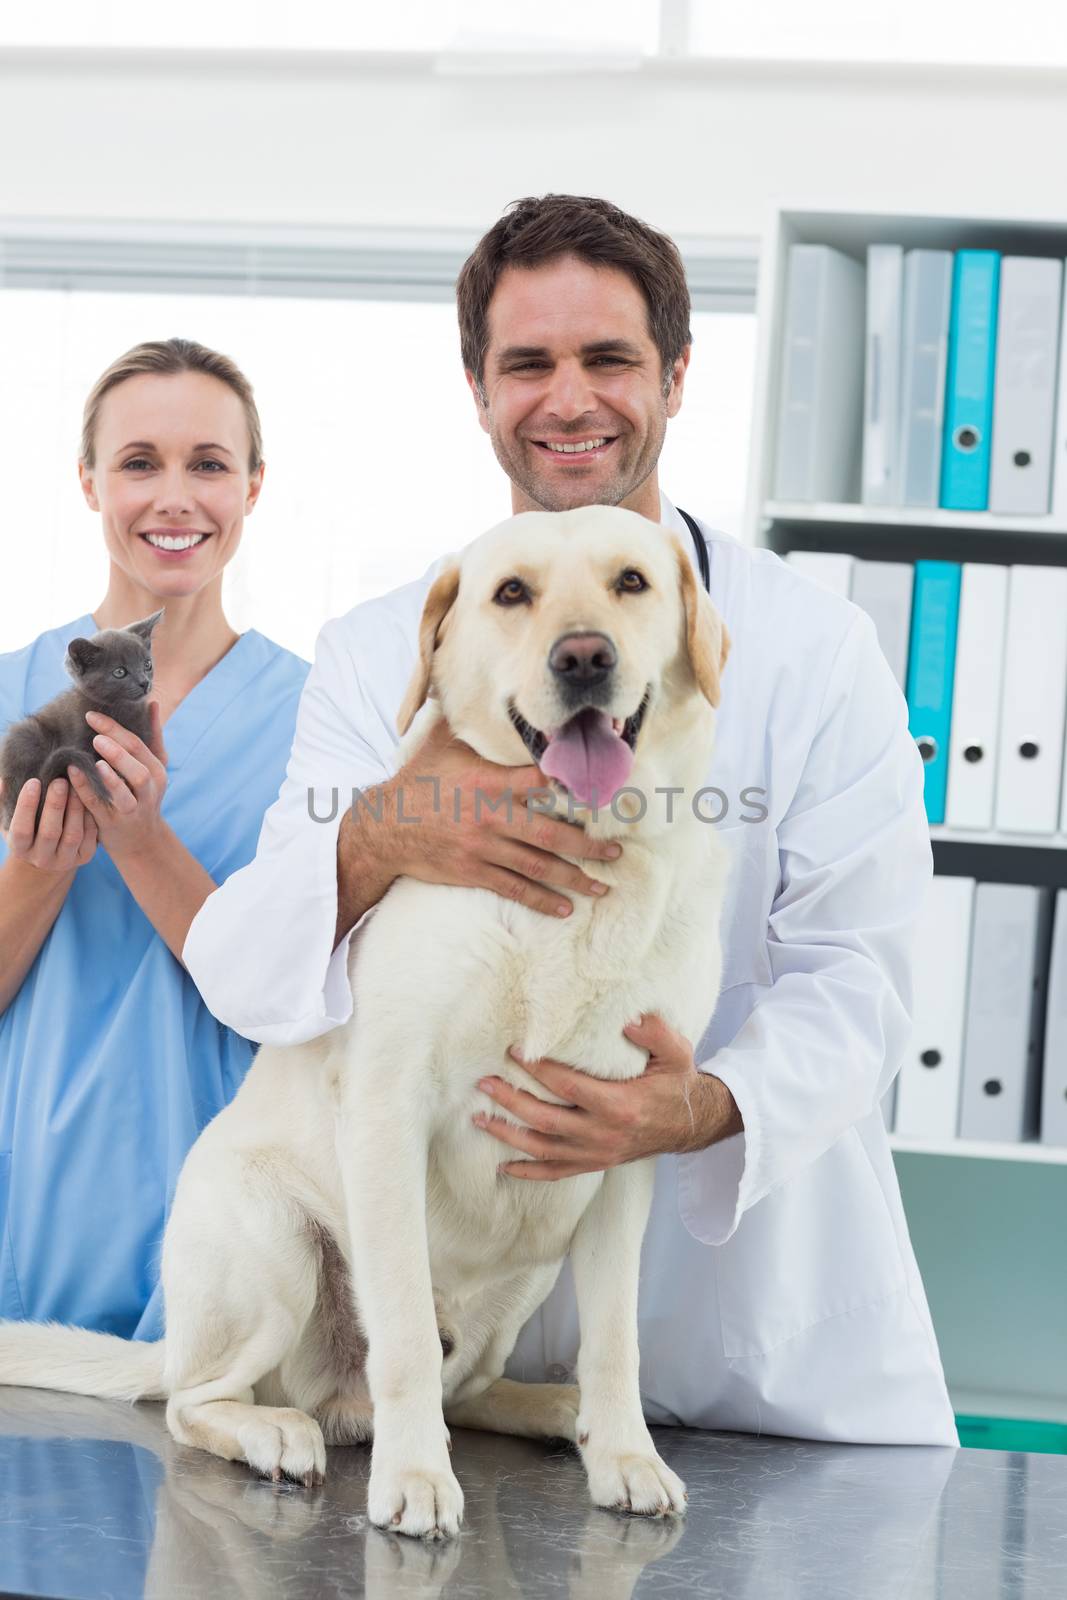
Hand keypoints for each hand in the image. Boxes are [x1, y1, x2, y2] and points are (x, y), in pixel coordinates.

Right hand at [0, 774, 97, 871]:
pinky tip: (88, 799)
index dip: (27, 806)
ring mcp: (64, 860)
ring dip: (75, 809)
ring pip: (72, 835)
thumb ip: (4, 801)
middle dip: (55, 805)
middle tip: (60, 781)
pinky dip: (89, 817)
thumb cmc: (27, 827)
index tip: (34, 781)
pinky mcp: (84, 857)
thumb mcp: (10, 818)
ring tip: (76, 786)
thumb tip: (3, 782)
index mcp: (20, 848)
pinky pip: (90, 837)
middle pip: (50, 833)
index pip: (21, 829)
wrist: (48, 853)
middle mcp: (41, 858)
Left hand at [66, 702, 168, 860]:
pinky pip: (99, 805)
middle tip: (96, 737)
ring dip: (111, 775)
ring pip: (125, 792)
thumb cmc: (142, 796)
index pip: (139, 745)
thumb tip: (152, 703)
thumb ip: (153, 736)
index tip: (91, 715)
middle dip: (118, 752)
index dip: (115, 729)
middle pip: (138, 769)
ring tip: (95, 759)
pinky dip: (86, 789)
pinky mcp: (113, 823)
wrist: (141, 841)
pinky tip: (72, 774)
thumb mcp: (153, 767)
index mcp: (157, 771)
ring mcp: (132, 809)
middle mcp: (149, 791)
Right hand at [379, 715, 622, 917]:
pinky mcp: (473, 872)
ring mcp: (483, 848)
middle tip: (615, 853)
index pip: (538, 783)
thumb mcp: (440, 743)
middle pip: (550, 833)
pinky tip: (564, 908)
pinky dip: (541, 900)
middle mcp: (490, 817)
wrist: (383, 828)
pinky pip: (513, 888)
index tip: (599, 792)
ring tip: (600, 887)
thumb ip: (465, 718)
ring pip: (537, 867)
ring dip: (573, 878)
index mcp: (488, 782)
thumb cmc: (417, 781)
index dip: (570, 787)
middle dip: (587, 845)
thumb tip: (471, 679)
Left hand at [472, 1013, 741, 1179]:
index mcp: (620, 1105)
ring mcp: (597, 1153)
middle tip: (484, 1082)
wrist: (690, 1124)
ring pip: (543, 1148)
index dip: (538, 1069)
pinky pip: (555, 1173)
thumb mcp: (676, 1053)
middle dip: (511, 1101)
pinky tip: (503, 1166)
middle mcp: (603, 1134)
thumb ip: (654, 1033)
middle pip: (545, 1119)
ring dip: (509, 1134)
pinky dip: (528, 1172)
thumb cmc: (678, 1083)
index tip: (514, 1051)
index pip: (568, 1086)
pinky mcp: (594, 1163)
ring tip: (479, 1117)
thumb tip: (626, 1019)